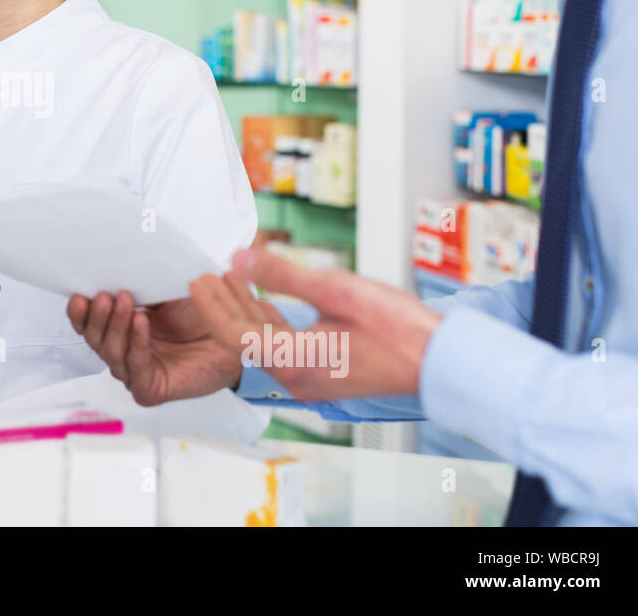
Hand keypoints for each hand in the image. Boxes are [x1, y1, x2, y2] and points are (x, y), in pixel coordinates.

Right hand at [65, 290, 242, 405]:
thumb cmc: (202, 311)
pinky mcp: (150, 389)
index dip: (80, 311)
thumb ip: (139, 280)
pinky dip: (136, 344)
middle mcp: (124, 350)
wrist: (237, 333)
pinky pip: (135, 368)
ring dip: (115, 326)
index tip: (79, 293)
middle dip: (96, 316)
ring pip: (111, 353)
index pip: (88, 323)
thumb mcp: (164, 288)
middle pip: (94, 338)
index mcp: (121, 327)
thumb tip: (114, 258)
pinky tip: (141, 323)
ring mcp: (135, 371)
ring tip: (125, 301)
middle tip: (104, 295)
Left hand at [186, 248, 441, 400]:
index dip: (212, 304)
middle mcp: (295, 377)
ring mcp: (309, 380)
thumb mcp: (336, 290)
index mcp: (292, 360)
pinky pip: (283, 349)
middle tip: (204, 277)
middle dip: (223, 306)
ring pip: (263, 344)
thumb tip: (240, 257)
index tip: (197, 279)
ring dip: (246, 312)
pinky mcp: (323, 375)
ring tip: (229, 280)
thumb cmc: (397, 328)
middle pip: (243, 340)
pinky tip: (263, 302)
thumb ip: (283, 274)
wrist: (440, 362)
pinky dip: (268, 323)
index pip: (233, 334)